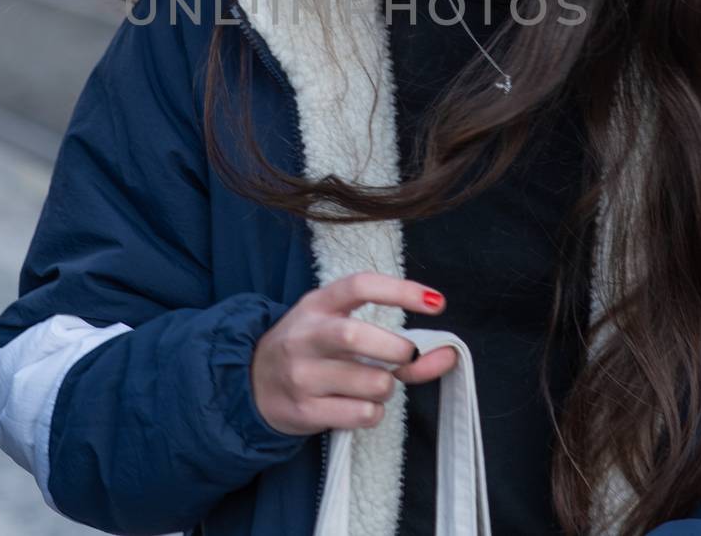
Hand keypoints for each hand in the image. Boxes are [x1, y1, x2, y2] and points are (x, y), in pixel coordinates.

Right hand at [250, 272, 458, 435]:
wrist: (252, 383)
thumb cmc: (311, 350)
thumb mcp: (341, 328)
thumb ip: (394, 338)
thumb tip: (448, 354)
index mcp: (317, 304)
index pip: (360, 285)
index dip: (401, 291)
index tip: (436, 302)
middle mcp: (306, 335)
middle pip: (357, 335)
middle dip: (397, 349)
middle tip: (405, 356)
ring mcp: (301, 374)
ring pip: (370, 381)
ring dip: (387, 387)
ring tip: (373, 384)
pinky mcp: (304, 410)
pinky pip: (362, 414)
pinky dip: (374, 412)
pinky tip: (358, 405)